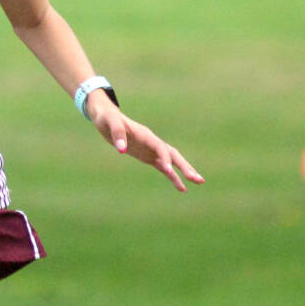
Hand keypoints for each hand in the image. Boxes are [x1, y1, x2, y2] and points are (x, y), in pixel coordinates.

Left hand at [87, 92, 203, 192]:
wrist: (106, 118)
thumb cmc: (107, 119)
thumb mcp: (109, 124)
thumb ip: (117, 135)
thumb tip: (121, 150)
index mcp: (145, 135)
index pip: (159, 147)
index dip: (164, 158)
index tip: (167, 170)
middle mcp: (152, 142)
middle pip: (173, 155)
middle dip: (185, 166)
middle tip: (197, 178)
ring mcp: (152, 150)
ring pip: (172, 162)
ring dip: (185, 172)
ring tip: (198, 182)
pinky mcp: (148, 157)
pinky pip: (164, 168)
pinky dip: (173, 177)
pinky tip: (182, 188)